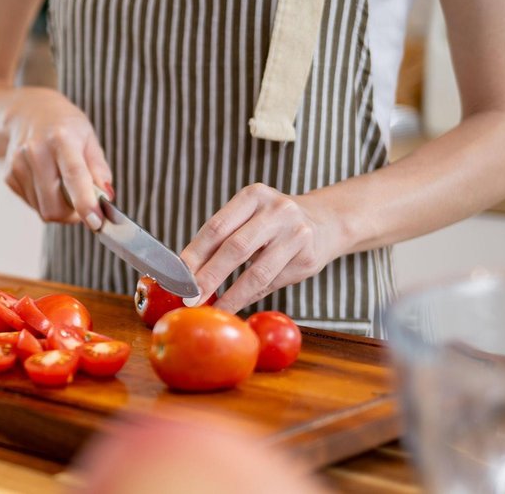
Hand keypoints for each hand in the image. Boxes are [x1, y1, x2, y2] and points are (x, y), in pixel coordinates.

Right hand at [3, 87, 112, 228]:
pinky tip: (48, 182)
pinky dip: (45, 202)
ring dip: (60, 209)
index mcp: (61, 138)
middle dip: (73, 215)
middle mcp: (35, 151)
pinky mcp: (9, 177)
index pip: (74, 176)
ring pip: (43, 210)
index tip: (96, 222)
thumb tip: (106, 198)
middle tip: (84, 205)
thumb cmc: (64, 125)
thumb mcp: (89, 138)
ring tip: (64, 186)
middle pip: (54, 205)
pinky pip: (33, 205)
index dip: (85, 203)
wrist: (26, 112)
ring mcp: (18, 165)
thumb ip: (99, 169)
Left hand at [180, 184, 344, 313]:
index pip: (217, 227)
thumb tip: (187, 271)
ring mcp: (296, 234)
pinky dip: (250, 297)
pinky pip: (272, 283)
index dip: (195, 254)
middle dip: (210, 276)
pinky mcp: (308, 259)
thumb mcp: (249, 216)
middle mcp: (277, 211)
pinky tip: (236, 304)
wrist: (325, 222)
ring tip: (214, 308)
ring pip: (257, 272)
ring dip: (232, 295)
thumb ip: (222, 238)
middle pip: (236, 248)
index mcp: (254, 196)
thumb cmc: (273, 222)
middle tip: (191, 298)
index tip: (179, 276)